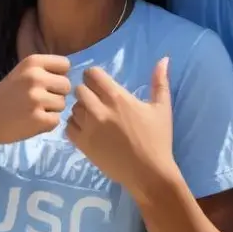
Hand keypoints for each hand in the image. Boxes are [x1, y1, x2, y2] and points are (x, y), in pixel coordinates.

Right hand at [0, 53, 70, 146]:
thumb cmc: (7, 94)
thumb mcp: (23, 72)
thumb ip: (46, 70)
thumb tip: (73, 74)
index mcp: (33, 62)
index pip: (65, 65)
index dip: (58, 75)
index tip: (45, 83)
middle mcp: (35, 77)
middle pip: (67, 85)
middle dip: (57, 94)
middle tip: (38, 100)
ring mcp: (37, 99)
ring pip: (63, 104)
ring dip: (52, 110)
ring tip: (32, 110)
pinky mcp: (38, 120)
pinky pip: (56, 120)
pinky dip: (47, 123)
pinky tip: (32, 121)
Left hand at [66, 57, 176, 199]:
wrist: (149, 173)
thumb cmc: (158, 139)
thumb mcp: (162, 107)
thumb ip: (160, 81)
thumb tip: (164, 58)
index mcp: (117, 98)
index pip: (92, 75)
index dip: (95, 76)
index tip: (100, 82)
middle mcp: (99, 110)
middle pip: (79, 89)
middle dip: (87, 90)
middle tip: (96, 98)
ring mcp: (88, 128)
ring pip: (73, 108)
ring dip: (80, 108)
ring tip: (92, 114)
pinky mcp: (83, 145)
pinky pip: (68, 127)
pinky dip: (74, 124)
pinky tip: (86, 128)